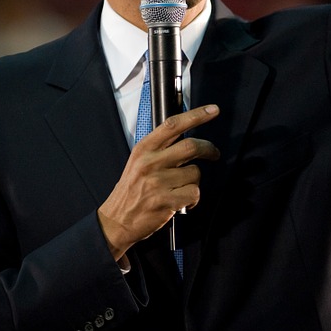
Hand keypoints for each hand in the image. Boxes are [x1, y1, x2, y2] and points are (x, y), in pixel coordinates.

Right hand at [97, 104, 220, 261]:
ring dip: (194, 181)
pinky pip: (194, 193)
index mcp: (143, 149)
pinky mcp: (165, 201)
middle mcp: (150, 163)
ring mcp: (157, 182)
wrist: (116, 220)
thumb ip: (159, 149)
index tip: (213, 110)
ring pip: (195, 173)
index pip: (173, 125)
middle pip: (191, 146)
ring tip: (181, 188)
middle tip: (214, 153)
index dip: (196, 115)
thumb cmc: (130, 191)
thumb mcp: (138, 162)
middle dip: (209, 149)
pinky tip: (182, 201)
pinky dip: (193, 199)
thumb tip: (186, 139)